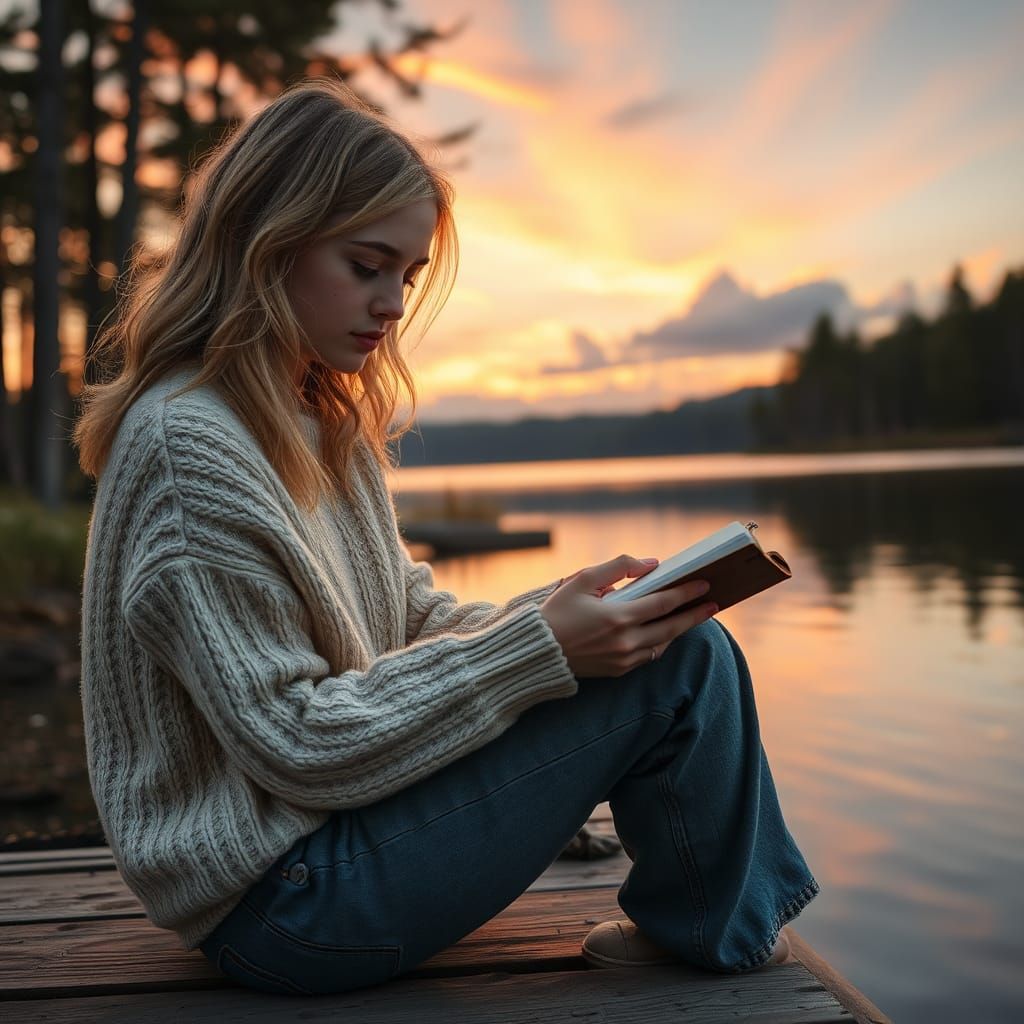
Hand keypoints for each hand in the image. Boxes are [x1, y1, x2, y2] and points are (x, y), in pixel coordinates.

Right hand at [540, 554, 717, 677]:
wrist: (537, 651)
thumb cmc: (557, 611)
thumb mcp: (582, 579)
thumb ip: (618, 568)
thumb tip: (651, 564)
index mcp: (618, 617)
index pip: (663, 603)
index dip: (687, 593)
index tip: (705, 584)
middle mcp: (625, 642)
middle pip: (672, 627)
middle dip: (695, 614)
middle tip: (713, 604)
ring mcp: (623, 659)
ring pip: (662, 644)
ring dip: (679, 630)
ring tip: (692, 616)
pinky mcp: (617, 671)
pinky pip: (648, 657)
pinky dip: (660, 643)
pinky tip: (666, 632)